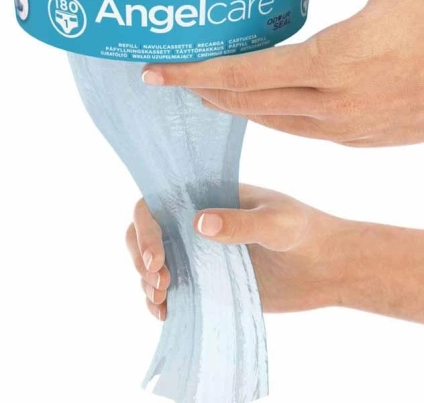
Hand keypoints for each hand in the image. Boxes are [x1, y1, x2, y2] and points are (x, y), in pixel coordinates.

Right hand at [126, 185, 342, 320]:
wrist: (327, 267)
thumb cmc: (306, 232)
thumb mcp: (278, 222)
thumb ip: (242, 223)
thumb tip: (198, 223)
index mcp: (208, 196)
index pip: (158, 202)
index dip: (146, 228)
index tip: (158, 259)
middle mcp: (197, 223)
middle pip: (146, 233)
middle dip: (141, 257)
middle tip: (160, 282)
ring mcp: (200, 254)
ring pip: (153, 263)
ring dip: (146, 281)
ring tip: (162, 299)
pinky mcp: (208, 282)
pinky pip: (172, 289)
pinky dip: (159, 301)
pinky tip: (165, 313)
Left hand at [141, 0, 423, 146]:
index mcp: (331, 58)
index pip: (242, 74)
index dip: (193, 74)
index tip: (155, 74)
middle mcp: (327, 102)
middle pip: (244, 103)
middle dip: (203, 92)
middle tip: (171, 79)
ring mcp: (337, 127)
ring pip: (266, 122)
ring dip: (232, 108)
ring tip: (206, 93)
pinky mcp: (349, 139)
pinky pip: (294, 130)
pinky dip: (267, 117)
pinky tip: (255, 106)